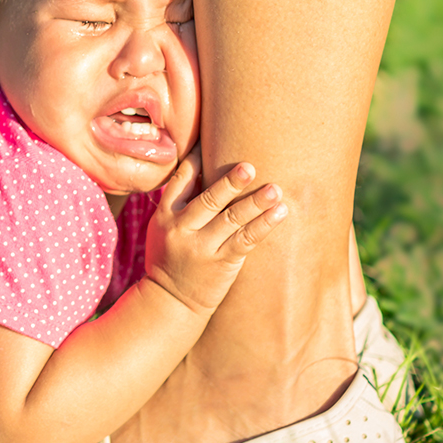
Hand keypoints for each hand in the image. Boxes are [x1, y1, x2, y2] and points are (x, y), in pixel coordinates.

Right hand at [144, 148, 287, 314]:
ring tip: (275, 189)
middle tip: (250, 167)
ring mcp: (201, 247)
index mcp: (165, 215)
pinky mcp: (221, 263)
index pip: (182, 180)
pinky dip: (264, 225)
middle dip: (230, 183)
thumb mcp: (163, 229)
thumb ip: (180, 202)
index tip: (212, 141)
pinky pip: (246, 240)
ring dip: (255, 203)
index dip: (198, 160)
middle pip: (208, 199)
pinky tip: (280, 213)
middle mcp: (182, 229)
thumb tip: (204, 167)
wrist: (169, 301)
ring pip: (231, 220)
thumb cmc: (170, 259)